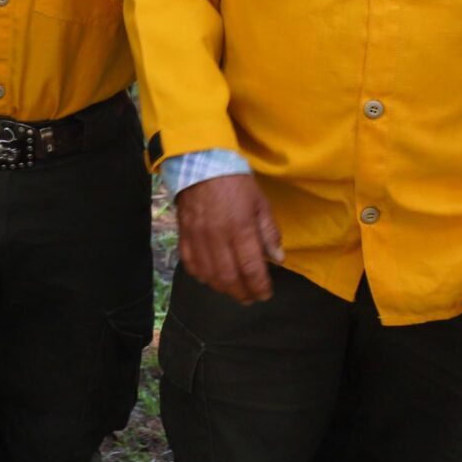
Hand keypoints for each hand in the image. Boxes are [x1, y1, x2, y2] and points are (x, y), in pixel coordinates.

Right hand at [175, 172, 281, 303]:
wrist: (200, 163)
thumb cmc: (236, 182)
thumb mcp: (260, 203)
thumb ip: (269, 232)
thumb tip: (278, 259)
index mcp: (241, 229)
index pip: (251, 268)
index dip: (260, 287)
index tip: (266, 294)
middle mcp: (218, 237)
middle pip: (229, 277)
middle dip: (242, 293)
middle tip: (251, 298)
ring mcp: (198, 237)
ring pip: (209, 274)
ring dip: (222, 288)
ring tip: (233, 291)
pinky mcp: (184, 234)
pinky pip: (190, 263)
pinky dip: (201, 275)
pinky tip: (210, 278)